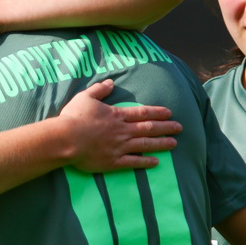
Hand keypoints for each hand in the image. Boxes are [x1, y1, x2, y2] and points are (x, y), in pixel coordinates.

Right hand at [58, 80, 180, 171]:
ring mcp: (119, 147)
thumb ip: (99, 90)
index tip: (169, 113)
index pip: (142, 113)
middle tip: (179, 127)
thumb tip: (110, 83)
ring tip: (174, 143)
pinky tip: (156, 162)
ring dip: (161, 143)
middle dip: (166, 127)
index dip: (157, 112)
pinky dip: (145, 162)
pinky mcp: (113, 162)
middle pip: (148, 128)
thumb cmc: (74, 117)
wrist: (66, 139)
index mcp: (117, 115)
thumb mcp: (85, 97)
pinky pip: (133, 162)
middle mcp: (122, 131)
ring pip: (145, 144)